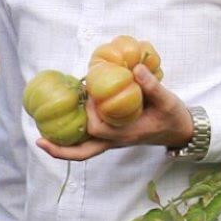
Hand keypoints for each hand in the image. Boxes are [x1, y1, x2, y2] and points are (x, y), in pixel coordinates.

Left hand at [37, 66, 194, 161]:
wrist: (181, 130)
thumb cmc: (173, 116)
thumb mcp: (167, 100)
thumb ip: (152, 86)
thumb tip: (134, 68)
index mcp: (126, 134)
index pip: (97, 128)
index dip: (87, 113)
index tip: (88, 94)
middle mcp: (115, 141)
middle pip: (83, 152)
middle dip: (61, 148)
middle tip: (39, 138)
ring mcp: (112, 141)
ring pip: (83, 150)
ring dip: (63, 146)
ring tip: (41, 137)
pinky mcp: (112, 136)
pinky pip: (88, 142)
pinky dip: (73, 138)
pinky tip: (61, 123)